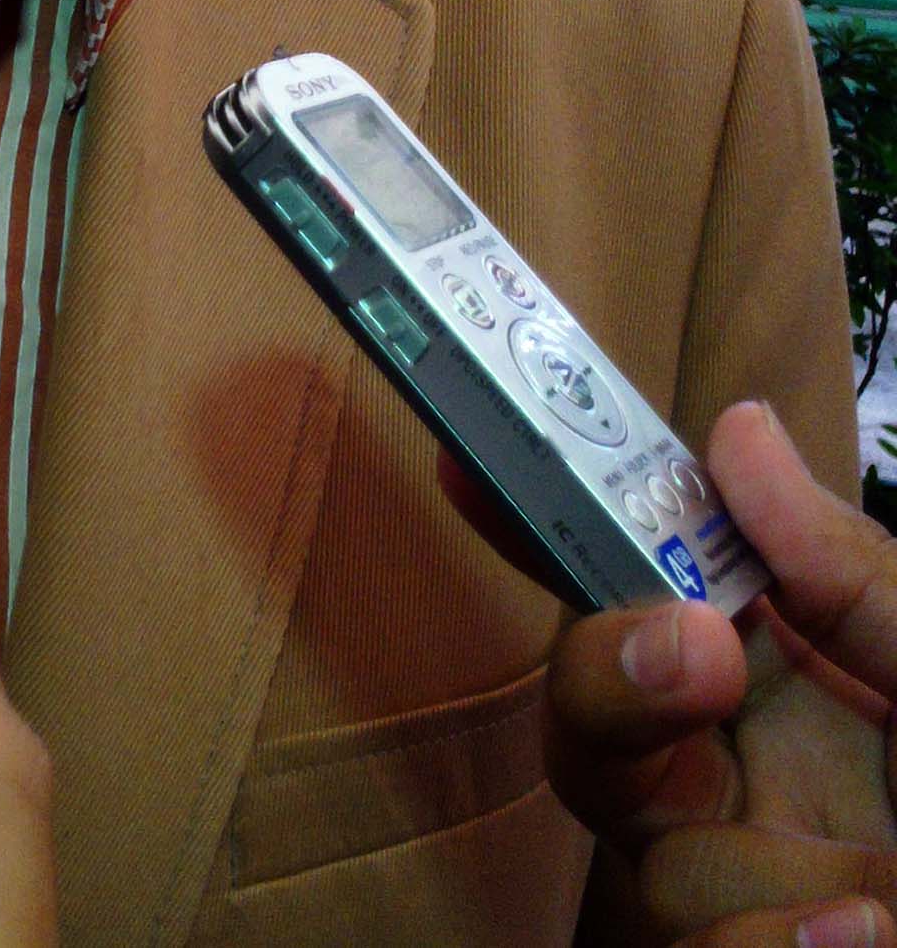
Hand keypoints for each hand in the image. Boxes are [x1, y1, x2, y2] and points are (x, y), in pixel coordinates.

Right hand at [539, 401, 896, 946]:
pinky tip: (861, 937)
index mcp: (795, 688)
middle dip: (609, 676)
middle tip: (700, 654)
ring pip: (651, 878)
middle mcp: (751, 795)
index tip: (470, 456)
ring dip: (752, 882)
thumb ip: (859, 576)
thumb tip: (734, 430)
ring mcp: (747, 905)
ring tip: (875, 896)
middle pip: (589, 728)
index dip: (545, 521)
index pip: (640, 591)